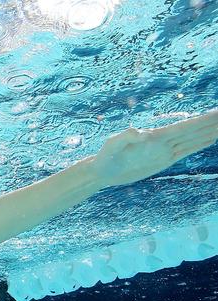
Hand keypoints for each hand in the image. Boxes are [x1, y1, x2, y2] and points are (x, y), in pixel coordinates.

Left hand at [90, 109, 217, 187]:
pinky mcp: (164, 159)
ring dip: (210, 131)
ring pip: (194, 139)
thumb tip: (139, 131)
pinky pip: (187, 150)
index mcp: (155, 137)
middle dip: (212, 123)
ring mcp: (165, 149)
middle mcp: (163, 141)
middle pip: (193, 130)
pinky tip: (211, 138)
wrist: (102, 171)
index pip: (184, 128)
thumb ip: (124, 137)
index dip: (202, 121)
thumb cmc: (105, 157)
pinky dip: (200, 143)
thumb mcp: (111, 146)